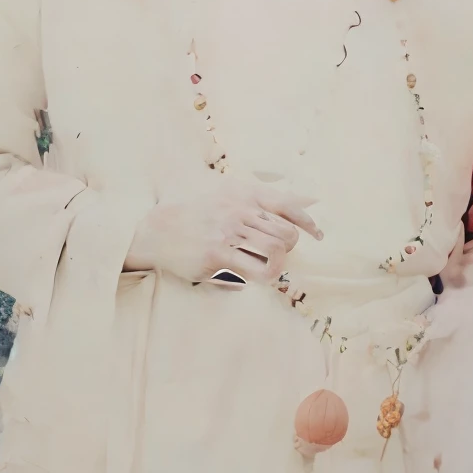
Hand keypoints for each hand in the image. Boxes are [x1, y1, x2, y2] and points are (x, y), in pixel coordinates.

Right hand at [125, 181, 320, 284]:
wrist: (156, 229)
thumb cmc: (190, 213)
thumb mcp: (221, 194)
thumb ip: (251, 199)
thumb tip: (294, 203)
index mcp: (241, 194)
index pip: (286, 205)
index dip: (307, 222)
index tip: (317, 235)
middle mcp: (238, 210)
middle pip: (285, 232)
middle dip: (288, 248)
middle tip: (277, 256)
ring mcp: (228, 233)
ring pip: (275, 250)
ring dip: (278, 264)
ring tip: (269, 269)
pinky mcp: (217, 255)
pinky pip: (255, 270)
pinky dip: (264, 277)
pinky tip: (256, 278)